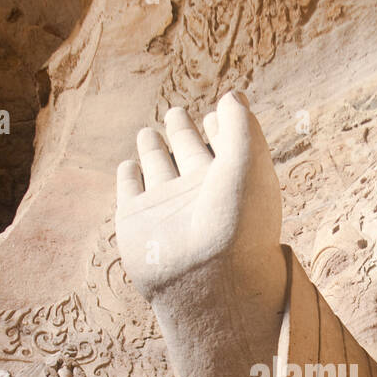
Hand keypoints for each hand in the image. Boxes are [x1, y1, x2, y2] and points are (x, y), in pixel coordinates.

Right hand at [115, 91, 284, 306]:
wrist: (209, 281)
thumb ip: (241, 124)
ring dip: (153, 149)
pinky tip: (129, 166)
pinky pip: (129, 191)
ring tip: (148, 133)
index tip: (217, 111)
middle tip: (177, 112)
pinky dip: (127, 176)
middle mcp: (199, 192)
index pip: (225, 144)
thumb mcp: (249, 161)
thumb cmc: (239, 223)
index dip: (221, 125)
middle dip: (183, 131)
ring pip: (157, 167)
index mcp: (233, 180)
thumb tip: (232, 95)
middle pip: (188, 152)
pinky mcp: (135, 220)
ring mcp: (166, 206)